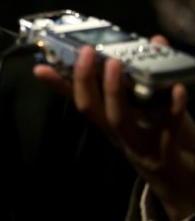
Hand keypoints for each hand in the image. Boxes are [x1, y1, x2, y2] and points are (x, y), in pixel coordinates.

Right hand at [33, 39, 194, 220]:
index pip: (76, 99)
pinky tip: (178, 88)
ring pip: (118, 119)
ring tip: (116, 63)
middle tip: (87, 51)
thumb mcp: (149, 109)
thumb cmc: (163, 136)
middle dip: (85, 79)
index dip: (57, 84)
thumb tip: (153, 40)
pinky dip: (172, 109)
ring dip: (114, 92)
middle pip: (90, 107)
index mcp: (107, 120)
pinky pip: (167, 130)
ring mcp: (138, 144)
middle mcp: (115, 132)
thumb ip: (149, 78)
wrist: (184, 180)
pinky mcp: (164, 153)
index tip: (40, 68)